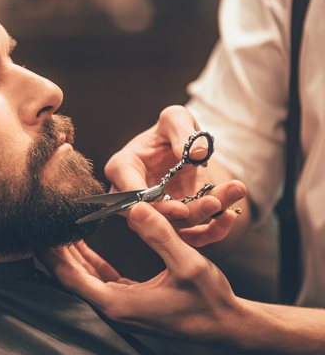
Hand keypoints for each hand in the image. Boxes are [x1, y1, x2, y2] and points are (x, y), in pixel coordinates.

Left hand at [39, 203, 242, 342]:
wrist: (227, 325)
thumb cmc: (209, 300)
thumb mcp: (187, 263)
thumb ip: (159, 235)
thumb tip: (134, 206)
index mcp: (118, 303)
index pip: (69, 277)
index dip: (50, 255)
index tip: (38, 233)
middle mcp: (113, 308)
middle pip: (70, 277)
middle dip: (54, 251)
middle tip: (43, 223)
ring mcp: (120, 307)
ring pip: (83, 278)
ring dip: (70, 254)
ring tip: (58, 228)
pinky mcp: (129, 302)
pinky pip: (99, 279)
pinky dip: (89, 261)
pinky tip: (84, 244)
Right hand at [105, 105, 245, 246]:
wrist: (185, 148)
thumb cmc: (172, 130)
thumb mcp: (175, 118)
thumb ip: (181, 130)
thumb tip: (195, 153)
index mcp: (122, 168)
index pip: (129, 192)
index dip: (152, 204)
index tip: (179, 207)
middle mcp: (132, 196)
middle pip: (149, 217)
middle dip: (182, 215)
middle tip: (212, 203)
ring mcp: (152, 213)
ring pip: (173, 228)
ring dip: (203, 217)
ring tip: (228, 197)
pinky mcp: (175, 223)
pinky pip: (191, 236)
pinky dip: (212, 230)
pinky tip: (231, 214)